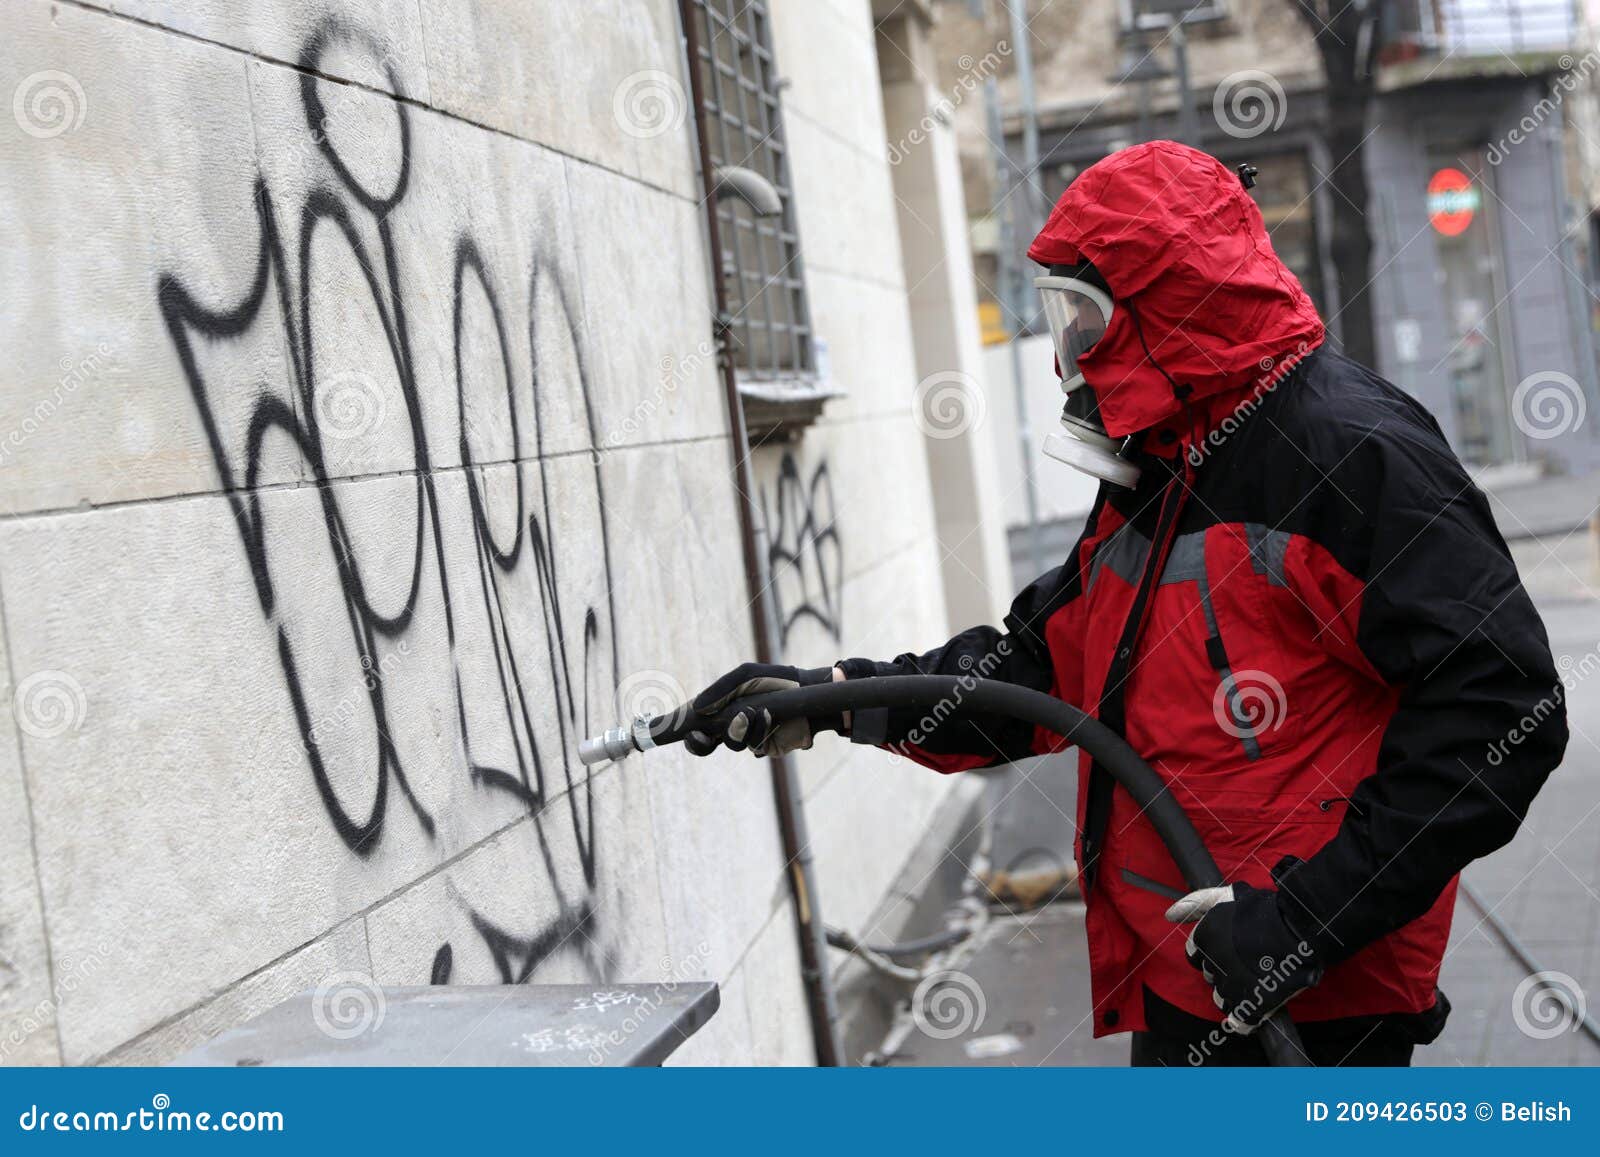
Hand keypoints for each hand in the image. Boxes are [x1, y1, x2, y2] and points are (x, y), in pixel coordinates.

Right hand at [684, 663, 842, 757]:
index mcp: (722, 709)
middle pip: (705, 745)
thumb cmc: (775, 680)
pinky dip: (757, 730)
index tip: (681, 730)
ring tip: (753, 711)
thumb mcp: (745, 676)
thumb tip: (697, 708)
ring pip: (731, 743)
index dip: (686, 731)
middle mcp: (731, 726)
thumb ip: (721, 689)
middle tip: (701, 736)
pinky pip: (752, 746)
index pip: (697, 725)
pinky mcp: (765, 746)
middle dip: (699, 743)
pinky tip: (768, 716)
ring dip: (738, 728)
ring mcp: (748, 738)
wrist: (807, 690)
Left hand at [1164, 882, 1322, 1034]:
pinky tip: (1255, 1007)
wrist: (1299, 929)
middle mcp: (1211, 965)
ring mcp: (1231, 988)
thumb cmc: (1262, 910)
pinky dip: (1244, 1019)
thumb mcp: (1225, 896)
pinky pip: (1239, 1022)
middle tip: (1247, 959)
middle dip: (1222, 969)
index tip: (1228, 947)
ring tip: (1255, 979)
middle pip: (1209, 975)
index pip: (1194, 954)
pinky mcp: (1251, 1007)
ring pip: (1221, 998)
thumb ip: (1195, 903)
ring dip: (1234, 992)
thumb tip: (1169, 915)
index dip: (1210, 951)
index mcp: (1203, 939)